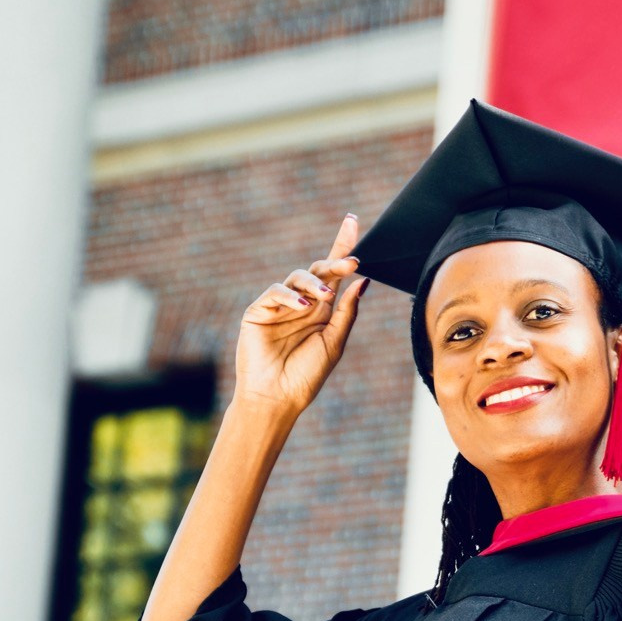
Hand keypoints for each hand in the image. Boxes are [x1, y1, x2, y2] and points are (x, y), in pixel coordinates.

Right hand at [233, 214, 368, 416]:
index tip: (353, 222)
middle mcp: (301, 303)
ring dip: (314, 282)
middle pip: (318, 269)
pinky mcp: (259, 310)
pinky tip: (301, 306)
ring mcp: (279, 305)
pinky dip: (289, 295)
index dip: (342, 247)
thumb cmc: (306, 376)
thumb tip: (362, 281)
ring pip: (297, 277)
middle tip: (352, 262)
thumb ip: (347, 312)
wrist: (276, 398)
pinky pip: (275, 292)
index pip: (334, 273)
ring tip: (324, 297)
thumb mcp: (334, 342)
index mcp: (321, 309)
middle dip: (336, 261)